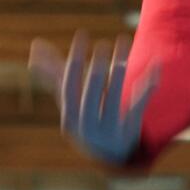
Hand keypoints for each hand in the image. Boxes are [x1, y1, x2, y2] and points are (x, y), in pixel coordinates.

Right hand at [28, 32, 159, 166]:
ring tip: (123, 45)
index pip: (69, 86)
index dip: (75, 60)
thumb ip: (53, 73)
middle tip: (103, 44)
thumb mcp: (69, 100)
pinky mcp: (130, 132)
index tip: (82, 35)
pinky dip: (147, 86)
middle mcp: (87, 126)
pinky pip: (138, 106)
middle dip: (97, 68)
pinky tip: (154, 66)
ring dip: (118, 70)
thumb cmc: (84, 118)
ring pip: (114, 96)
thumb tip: (35, 45)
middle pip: (92, 92)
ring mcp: (109, 131)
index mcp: (69, 118)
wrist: (108, 155)